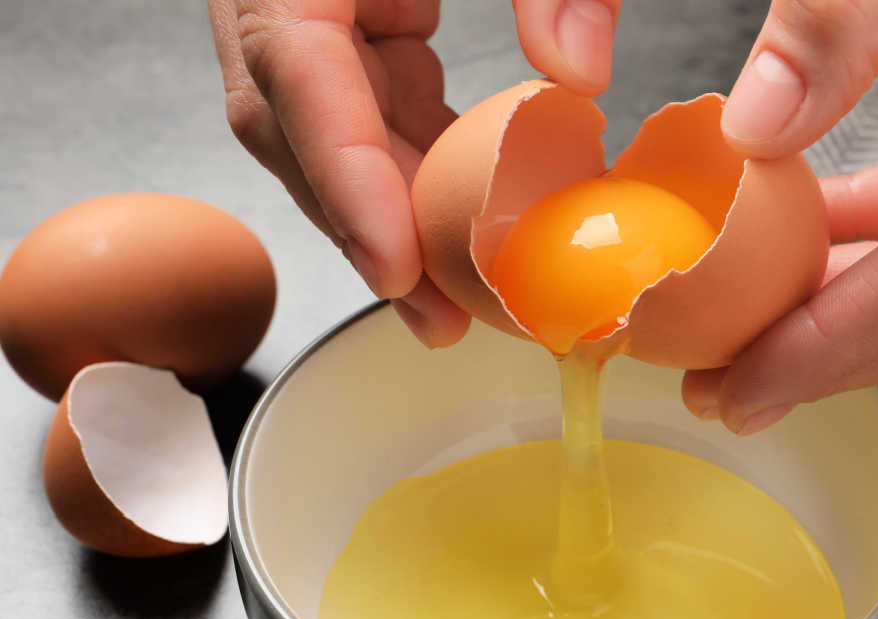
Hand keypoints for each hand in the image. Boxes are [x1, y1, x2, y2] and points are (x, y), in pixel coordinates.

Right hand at [207, 0, 619, 346]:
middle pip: (300, 132)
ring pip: (332, 141)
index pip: (293, 71)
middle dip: (370, 232)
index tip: (397, 265)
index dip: (344, 177)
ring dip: (397, 224)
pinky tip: (470, 229)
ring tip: (464, 305)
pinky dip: (420, 179)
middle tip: (447, 319)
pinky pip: (374, 117)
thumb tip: (575, 78)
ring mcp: (308, 14)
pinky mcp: (352, 27)